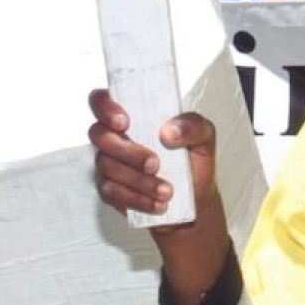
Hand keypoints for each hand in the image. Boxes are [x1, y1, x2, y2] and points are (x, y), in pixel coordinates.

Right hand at [88, 90, 229, 304]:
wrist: (194, 203)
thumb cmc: (194, 163)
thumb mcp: (205, 138)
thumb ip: (193, 125)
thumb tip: (168, 131)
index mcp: (135, 116)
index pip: (102, 100)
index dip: (105, 107)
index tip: (124, 122)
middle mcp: (116, 137)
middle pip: (99, 135)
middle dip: (128, 151)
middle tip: (155, 164)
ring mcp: (109, 163)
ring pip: (106, 166)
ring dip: (138, 180)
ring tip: (167, 190)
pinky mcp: (110, 189)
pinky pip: (111, 191)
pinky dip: (136, 198)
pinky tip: (157, 203)